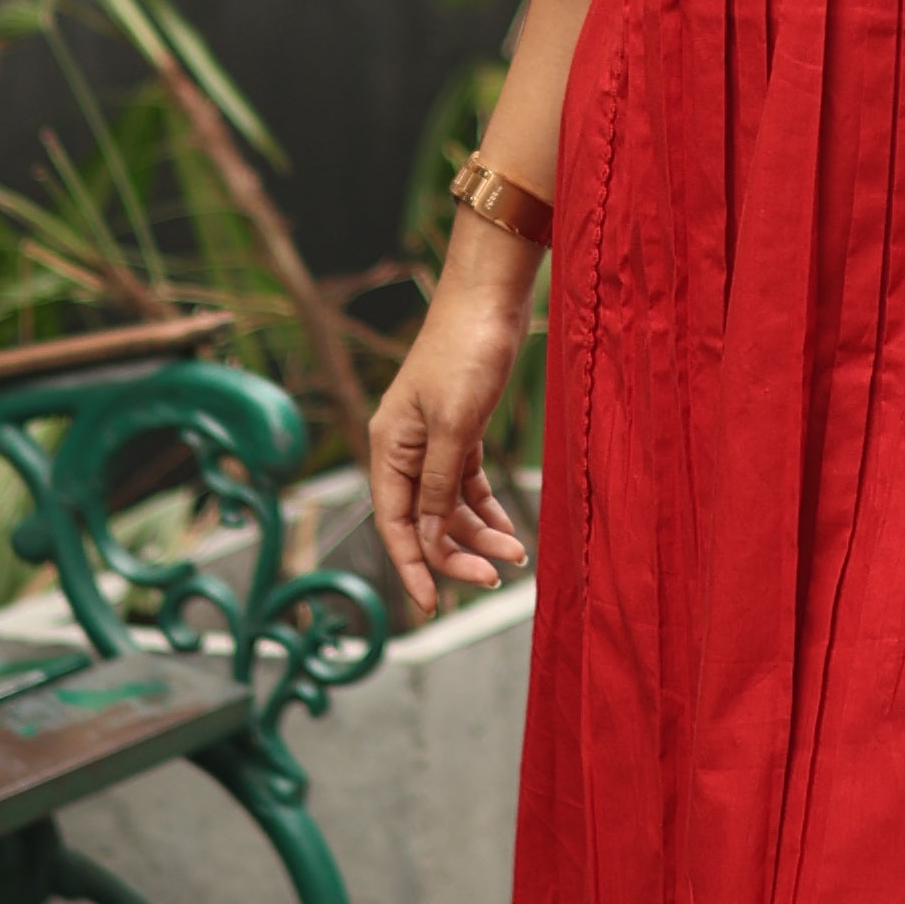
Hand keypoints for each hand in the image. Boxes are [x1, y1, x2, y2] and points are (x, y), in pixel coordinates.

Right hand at [366, 240, 538, 620]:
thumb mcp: (456, 425)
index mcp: (388, 447)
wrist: (490, 297)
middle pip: (424, 521)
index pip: (395, 524)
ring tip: (516, 555)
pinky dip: (487, 510)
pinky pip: (468, 485)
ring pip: (450, 507)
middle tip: (494, 579)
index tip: (432, 606)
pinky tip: (509, 530)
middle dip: (457, 553)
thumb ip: (440, 484)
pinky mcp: (461, 431)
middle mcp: (404, 449)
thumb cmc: (467, 352)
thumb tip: (430, 537)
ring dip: (479, 534)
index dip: (412, 567)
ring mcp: (432, 441)